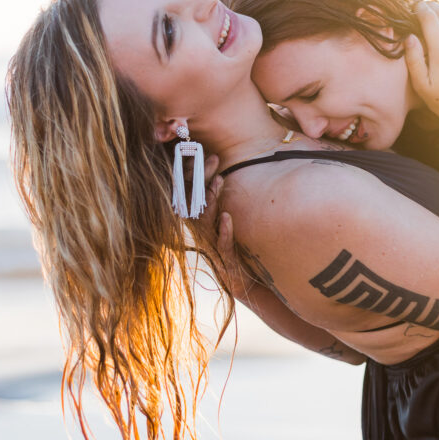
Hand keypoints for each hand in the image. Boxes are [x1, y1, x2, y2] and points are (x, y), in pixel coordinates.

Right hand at [199, 156, 253, 300]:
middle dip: (203, 179)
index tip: (204, 154)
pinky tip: (228, 218)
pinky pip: (222, 244)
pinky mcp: (224, 262)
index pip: (192, 194)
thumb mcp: (228, 223)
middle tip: (214, 159)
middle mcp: (202, 233)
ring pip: (206, 221)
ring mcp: (212, 247)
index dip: (195, 174)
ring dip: (212, 201)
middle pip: (196, 202)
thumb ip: (223, 202)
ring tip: (218, 182)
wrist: (246, 285)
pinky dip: (224, 231)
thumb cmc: (237, 250)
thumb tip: (227, 173)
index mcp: (201, 222)